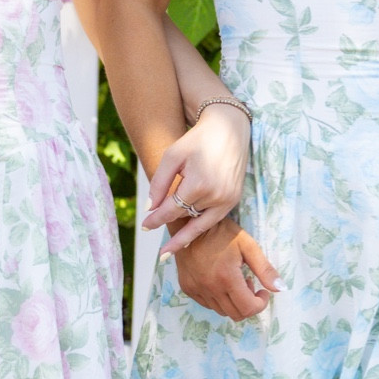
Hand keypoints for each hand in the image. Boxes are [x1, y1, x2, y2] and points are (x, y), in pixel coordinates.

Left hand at [143, 106, 250, 252]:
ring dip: (183, 224)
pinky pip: (213, 221)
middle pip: (184, 215)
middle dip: (167, 218)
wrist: (229, 129)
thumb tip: (150, 209)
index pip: (172, 210)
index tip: (144, 226)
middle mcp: (216, 196)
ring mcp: (228, 200)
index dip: (156, 219)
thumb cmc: (197, 140)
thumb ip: (159, 183)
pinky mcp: (234, 200)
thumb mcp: (172, 156)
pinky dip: (199, 230)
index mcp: (199, 184)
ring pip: (198, 220)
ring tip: (167, 248)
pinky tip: (185, 241)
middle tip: (149, 226)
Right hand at [172, 215, 280, 318]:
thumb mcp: (248, 246)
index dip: (260, 304)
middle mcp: (210, 288)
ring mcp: (196, 290)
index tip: (262, 291)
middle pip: (236, 314)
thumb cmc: (222, 233)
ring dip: (233, 302)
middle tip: (249, 284)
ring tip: (235, 282)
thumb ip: (264, 269)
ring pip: (222, 311)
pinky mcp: (187, 288)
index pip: (248, 308)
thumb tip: (280, 288)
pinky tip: (220, 282)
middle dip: (248, 304)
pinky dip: (219, 299)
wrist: (190, 226)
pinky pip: (208, 304)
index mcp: (227, 277)